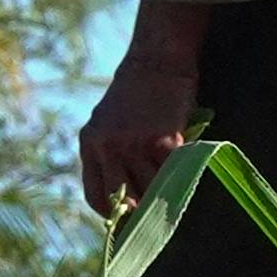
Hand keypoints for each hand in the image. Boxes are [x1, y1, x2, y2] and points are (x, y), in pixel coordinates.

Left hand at [77, 61, 195, 216]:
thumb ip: (110, 153)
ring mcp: (133, 145)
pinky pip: (172, 172)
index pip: (96, 195)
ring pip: (151, 190)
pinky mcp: (161, 141)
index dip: (114, 213)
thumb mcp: (108, 121)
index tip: (129, 218)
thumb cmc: (136, 92)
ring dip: (165, 194)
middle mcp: (107, 148)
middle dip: (140, 211)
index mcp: (90, 143)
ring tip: (174, 191)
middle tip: (156, 213)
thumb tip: (127, 195)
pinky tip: (186, 170)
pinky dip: (181, 175)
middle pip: (123, 200)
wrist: (155, 59)